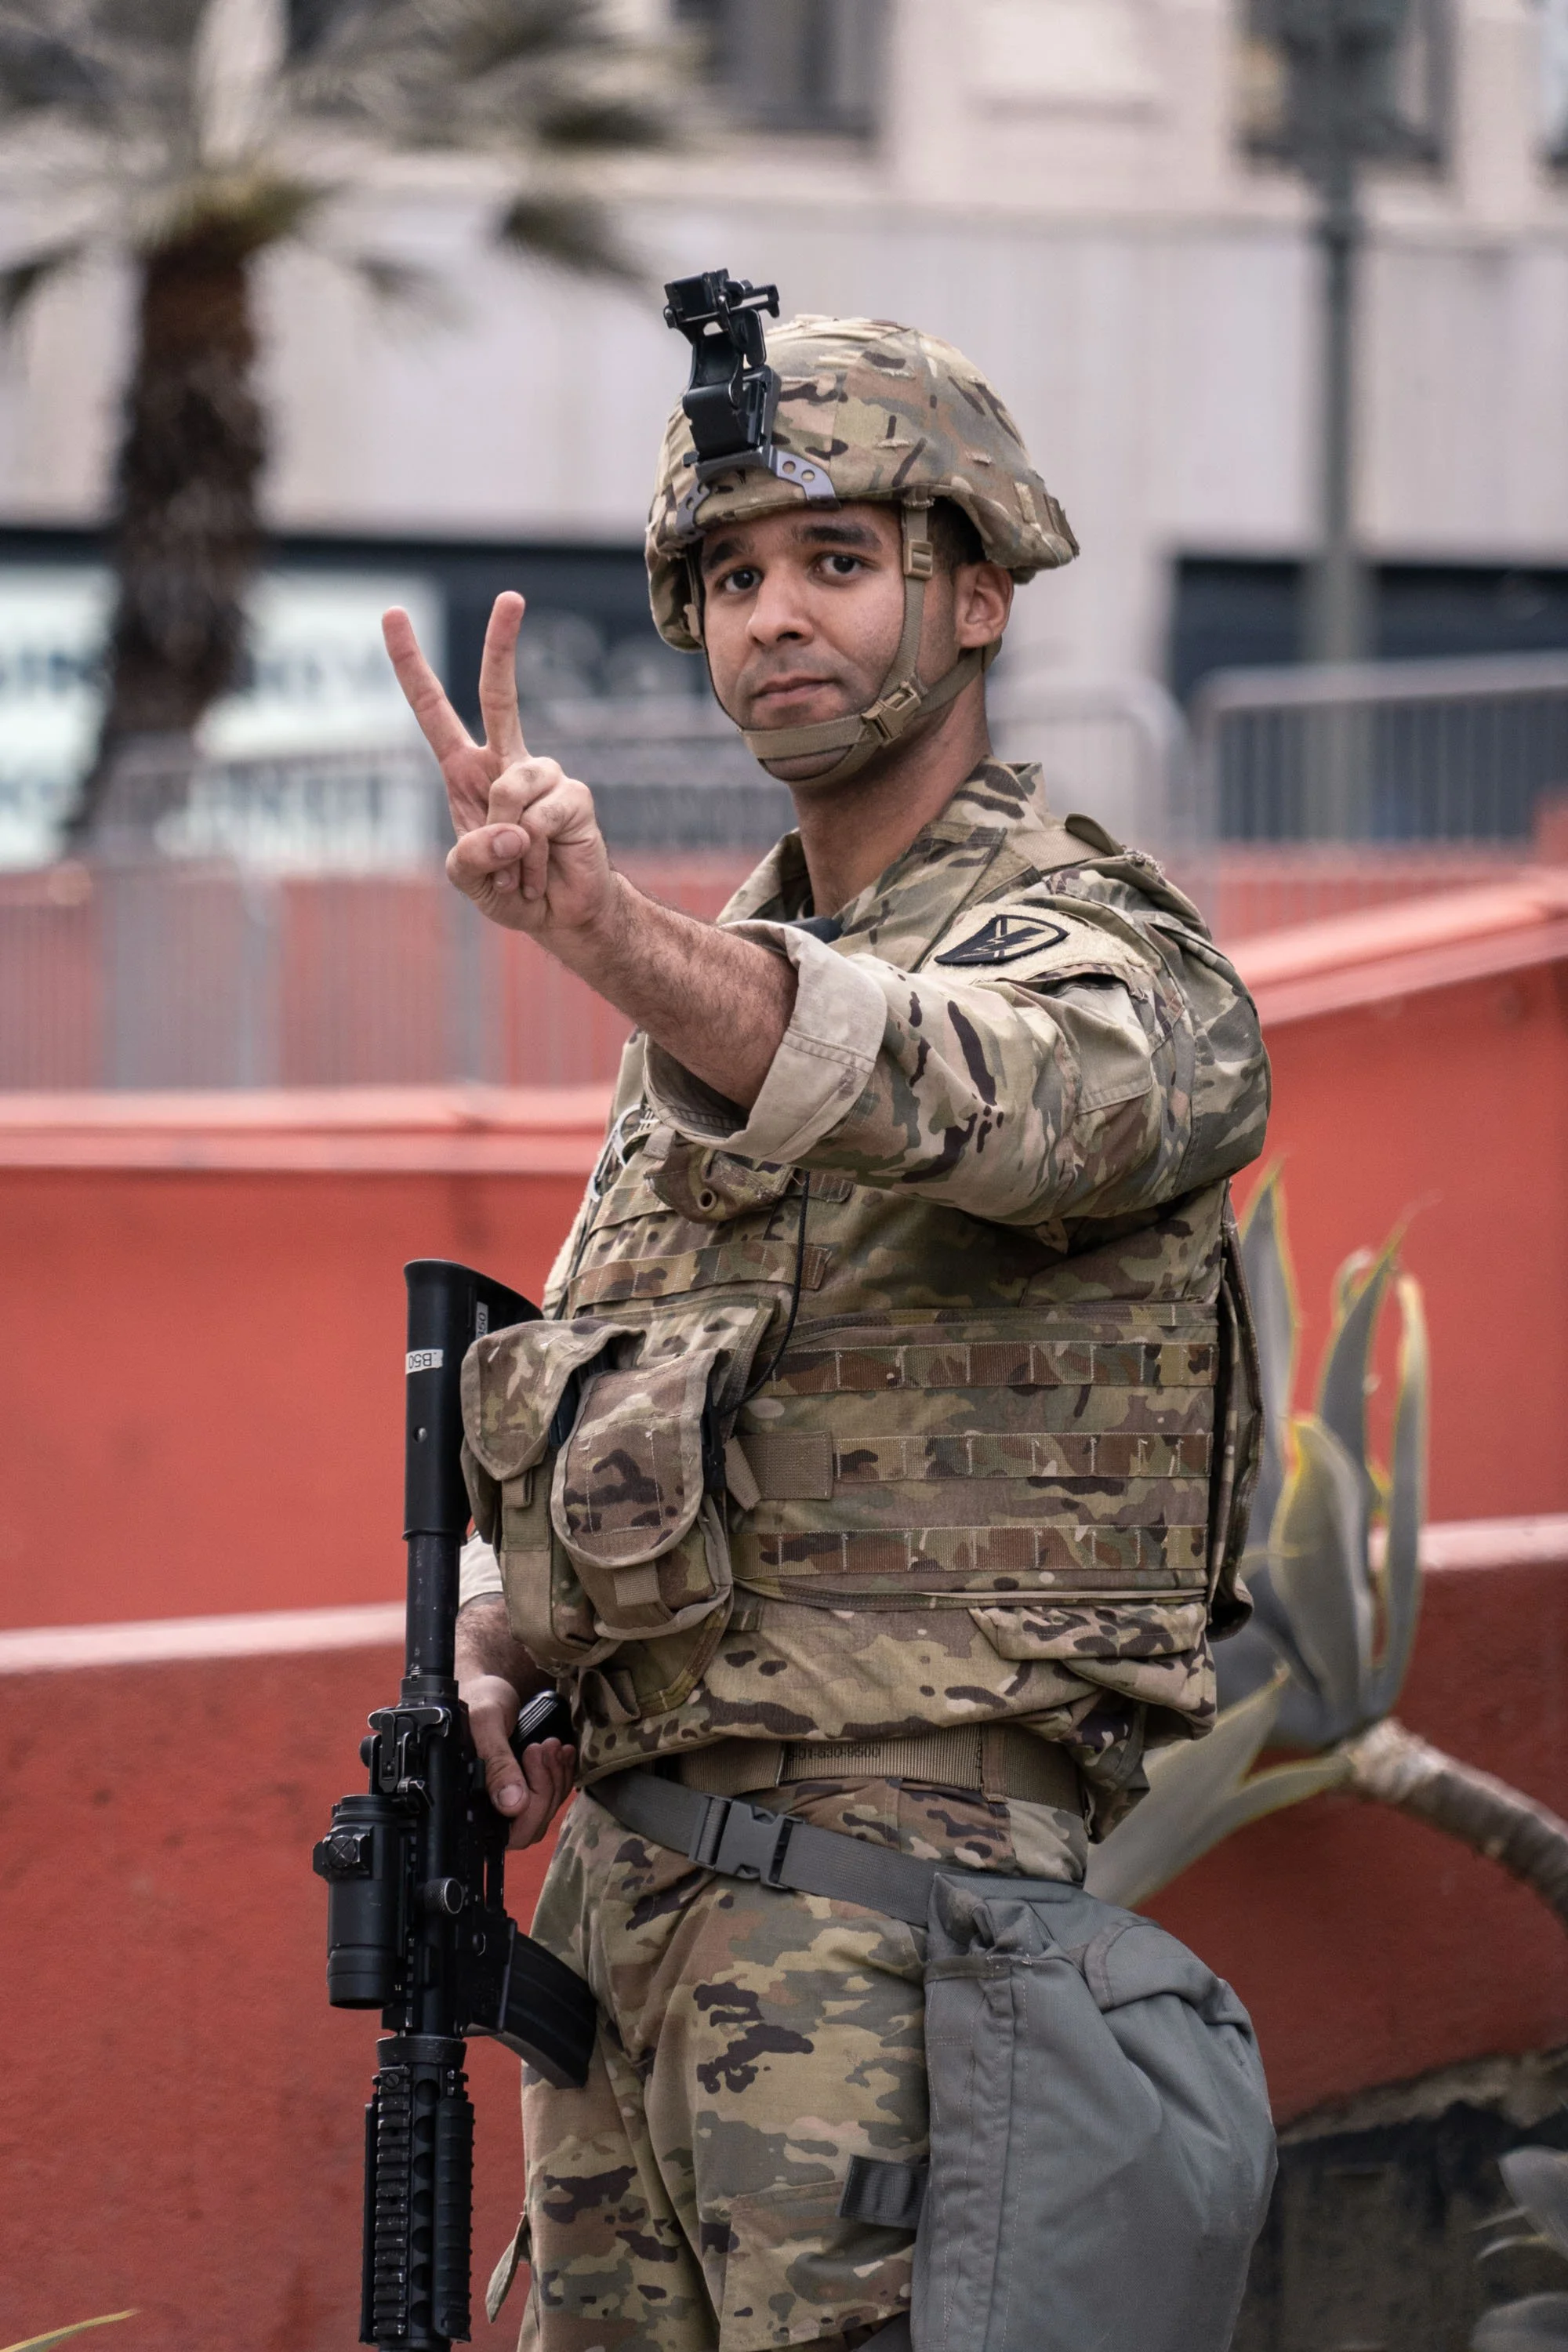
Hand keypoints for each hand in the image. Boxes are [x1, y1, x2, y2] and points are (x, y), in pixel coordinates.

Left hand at [382, 591, 615, 939]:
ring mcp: (544, 776)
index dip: (411, 665)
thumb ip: (469, 857)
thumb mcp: (466, 878)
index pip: (434, 710)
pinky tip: (543, 867)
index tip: (391, 615)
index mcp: (466, 772)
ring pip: (511, 788)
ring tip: (521, 870)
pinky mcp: (574, 798)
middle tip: (512, 596)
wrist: (561, 914)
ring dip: (509, 846)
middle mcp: (506, 763)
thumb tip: (513, 828)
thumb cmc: (507, 888)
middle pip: (499, 694)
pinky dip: (533, 854)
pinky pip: (540, 818)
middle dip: (502, 644)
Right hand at [461, 1671, 575, 1849]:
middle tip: (543, 1747)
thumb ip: (497, 1764)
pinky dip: (562, 1775)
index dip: (528, 1808)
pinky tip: (562, 1752)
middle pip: (530, 1827)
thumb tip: (512, 1804)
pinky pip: (550, 1797)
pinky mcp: (524, 1789)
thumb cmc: (476, 1698)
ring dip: (556, 1778)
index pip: (505, 1834)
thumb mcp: (485, 1724)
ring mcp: (507, 1802)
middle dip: (545, 1787)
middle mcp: (487, 1809)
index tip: (530, 1757)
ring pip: (543, 1812)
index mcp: (467, 1801)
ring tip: (552, 1744)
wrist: (483, 1686)